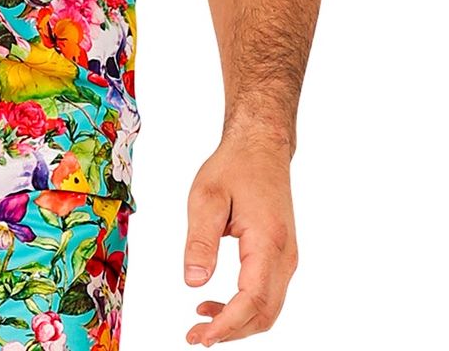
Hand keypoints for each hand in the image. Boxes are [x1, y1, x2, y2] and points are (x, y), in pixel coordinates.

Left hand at [182, 128, 298, 344]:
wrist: (261, 147)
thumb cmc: (234, 167)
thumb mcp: (206, 197)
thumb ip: (200, 241)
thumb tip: (192, 283)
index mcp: (268, 241)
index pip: (253, 299)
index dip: (228, 324)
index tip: (201, 336)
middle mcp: (285, 255)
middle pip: (264, 313)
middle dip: (231, 332)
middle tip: (195, 337)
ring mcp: (286, 258)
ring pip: (268, 309)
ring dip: (237, 323)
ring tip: (201, 324)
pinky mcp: (281, 257)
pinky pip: (267, 294)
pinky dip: (244, 309)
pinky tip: (216, 304)